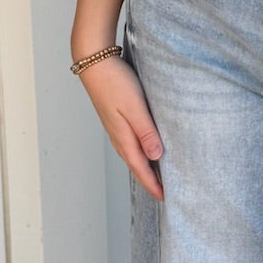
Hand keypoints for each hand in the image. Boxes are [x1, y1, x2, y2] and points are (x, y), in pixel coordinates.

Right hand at [76, 54, 164, 198]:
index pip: (142, 168)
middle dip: (151, 181)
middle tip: (166, 193)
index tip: (167, 198)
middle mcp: (118, 137)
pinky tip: (148, 150)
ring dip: (146, 168)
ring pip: (133, 156)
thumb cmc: (115, 82)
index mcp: (123, 137)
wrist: (94, 63)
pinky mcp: (116, 120)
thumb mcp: (135, 108)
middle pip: (137, 166)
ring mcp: (116, 129)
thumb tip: (156, 157)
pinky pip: (131, 144)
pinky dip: (141, 153)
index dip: (154, 185)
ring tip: (160, 176)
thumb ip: (146, 132)